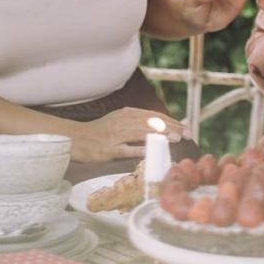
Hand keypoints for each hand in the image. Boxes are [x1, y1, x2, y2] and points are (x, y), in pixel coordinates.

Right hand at [69, 108, 187, 162]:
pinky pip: (127, 149)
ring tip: (176, 138)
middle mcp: (123, 121)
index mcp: (127, 113)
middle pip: (152, 122)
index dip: (172, 121)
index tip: (186, 128)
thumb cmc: (101, 132)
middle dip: (172, 127)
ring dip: (160, 135)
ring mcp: (116, 135)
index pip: (154, 116)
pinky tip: (152, 150)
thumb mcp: (120, 121)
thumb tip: (163, 127)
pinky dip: (140, 149)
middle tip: (188, 133)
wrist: (76, 139)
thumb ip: (139, 122)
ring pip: (142, 133)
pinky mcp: (109, 149)